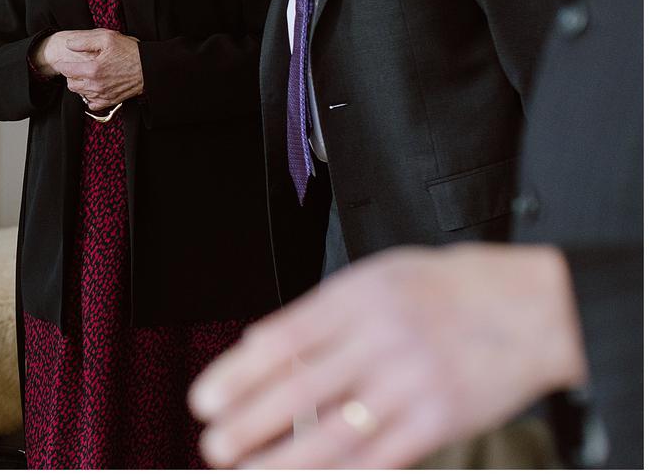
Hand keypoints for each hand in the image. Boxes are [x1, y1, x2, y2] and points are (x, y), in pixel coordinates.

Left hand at [51, 28, 143, 110]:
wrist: (149, 68)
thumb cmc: (130, 51)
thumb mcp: (107, 38)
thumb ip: (84, 40)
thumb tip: (69, 44)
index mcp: (92, 69)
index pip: (66, 70)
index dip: (63, 63)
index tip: (64, 60)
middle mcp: (96, 85)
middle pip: (71, 84)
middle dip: (71, 75)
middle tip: (77, 67)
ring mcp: (103, 95)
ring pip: (80, 94)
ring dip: (80, 85)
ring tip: (86, 75)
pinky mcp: (110, 101)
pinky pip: (91, 104)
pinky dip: (89, 97)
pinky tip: (94, 87)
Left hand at [188, 244, 586, 468]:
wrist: (530, 305)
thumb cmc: (444, 289)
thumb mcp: (375, 278)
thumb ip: (321, 315)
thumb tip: (260, 351)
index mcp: (355, 298)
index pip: (280, 341)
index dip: (236, 376)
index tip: (205, 400)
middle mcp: (380, 340)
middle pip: (299, 391)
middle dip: (248, 425)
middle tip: (213, 445)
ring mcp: (411, 383)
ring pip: (336, 434)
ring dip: (284, 461)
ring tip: (247, 472)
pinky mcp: (440, 420)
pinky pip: (380, 458)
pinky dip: (341, 474)